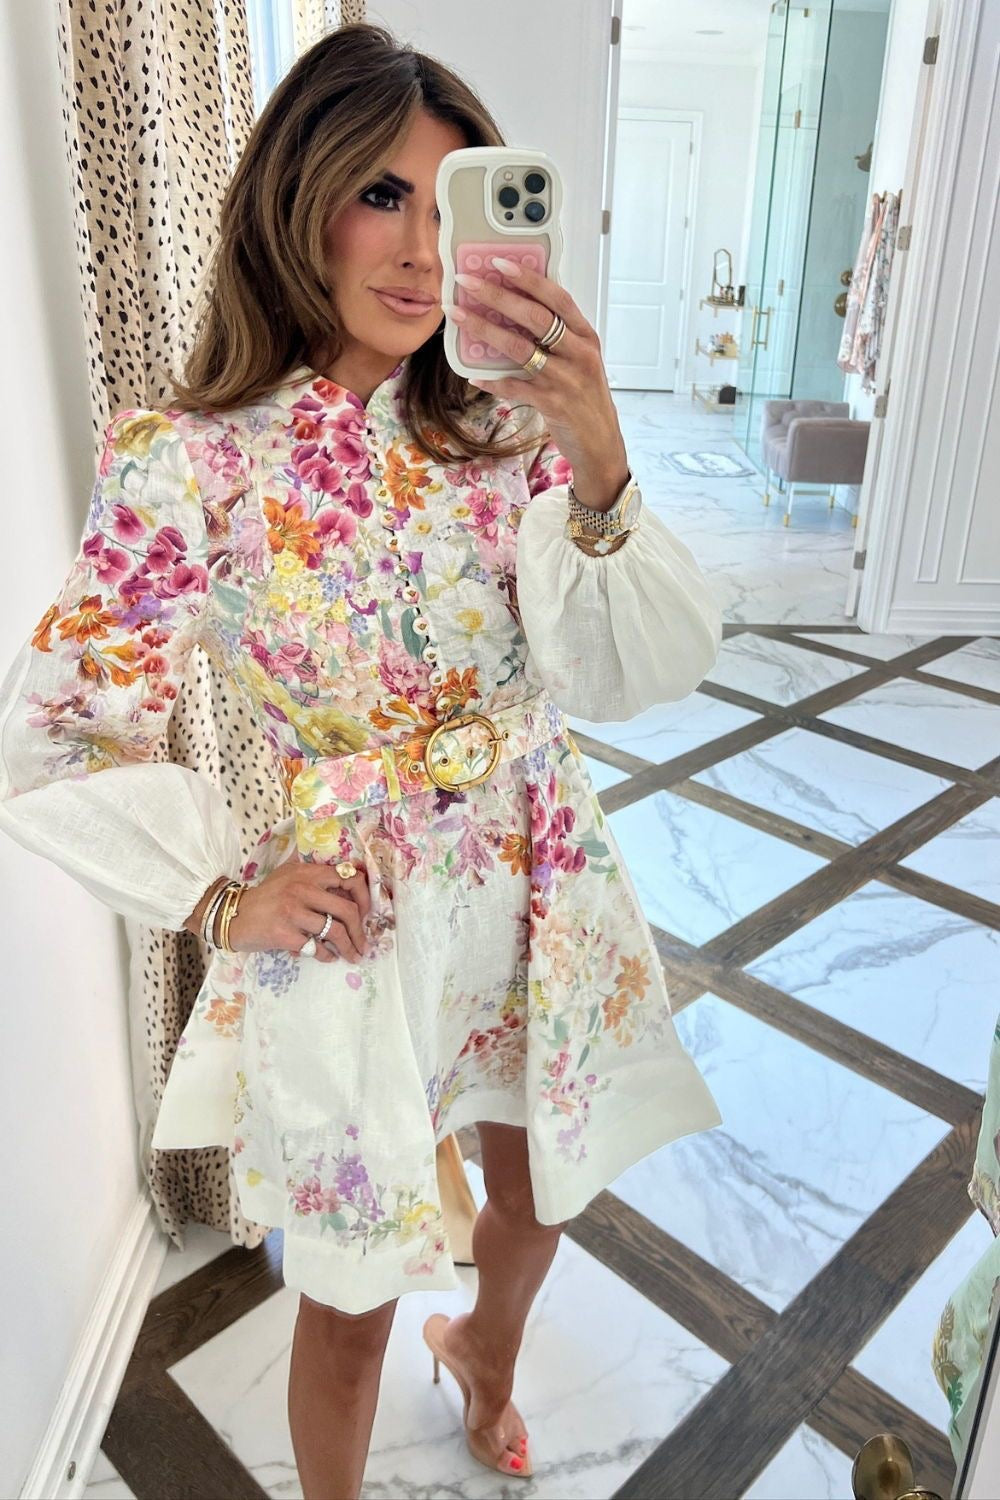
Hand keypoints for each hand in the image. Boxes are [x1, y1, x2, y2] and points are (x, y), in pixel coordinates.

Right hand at [228, 854, 372, 962]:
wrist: (233, 915)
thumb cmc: (265, 897)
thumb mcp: (288, 875)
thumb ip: (314, 876)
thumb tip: (351, 882)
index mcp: (307, 873)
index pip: (348, 878)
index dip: (365, 896)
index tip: (367, 913)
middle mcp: (302, 889)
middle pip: (347, 910)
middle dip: (361, 931)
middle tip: (363, 943)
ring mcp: (293, 912)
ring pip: (335, 932)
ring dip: (349, 948)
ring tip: (353, 956)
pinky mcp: (284, 934)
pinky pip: (316, 948)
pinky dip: (326, 955)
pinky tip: (328, 957)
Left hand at [445, 256, 628, 498]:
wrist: (600, 442)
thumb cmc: (585, 398)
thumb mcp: (581, 361)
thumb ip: (559, 337)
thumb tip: (517, 310)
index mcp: (585, 337)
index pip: (557, 298)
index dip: (528, 278)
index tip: (500, 262)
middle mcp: (578, 354)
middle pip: (534, 316)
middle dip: (497, 295)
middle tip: (467, 282)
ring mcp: (566, 379)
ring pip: (520, 348)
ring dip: (485, 329)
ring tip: (460, 316)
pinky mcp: (553, 404)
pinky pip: (515, 388)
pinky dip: (493, 381)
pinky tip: (473, 375)